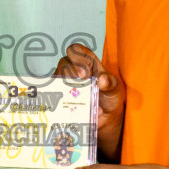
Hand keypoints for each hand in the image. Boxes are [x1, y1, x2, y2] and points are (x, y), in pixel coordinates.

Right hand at [56, 42, 124, 157]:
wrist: (106, 117)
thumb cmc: (110, 97)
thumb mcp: (115, 90)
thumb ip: (111, 84)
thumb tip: (102, 80)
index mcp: (87, 63)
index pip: (77, 50)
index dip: (77, 56)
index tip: (83, 72)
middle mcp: (73, 71)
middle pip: (63, 62)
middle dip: (69, 71)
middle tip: (79, 81)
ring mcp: (64, 84)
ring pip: (56, 78)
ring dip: (63, 85)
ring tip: (74, 95)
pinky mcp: (59, 98)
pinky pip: (53, 96)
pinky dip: (60, 101)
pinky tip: (69, 108)